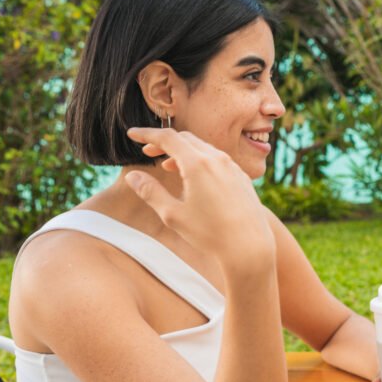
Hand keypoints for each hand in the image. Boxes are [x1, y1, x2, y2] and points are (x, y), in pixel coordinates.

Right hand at [124, 127, 273, 263]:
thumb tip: (132, 176)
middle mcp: (218, 159)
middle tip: (148, 152)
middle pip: (186, 138)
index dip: (147, 134)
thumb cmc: (210, 234)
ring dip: (183, 152)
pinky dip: (201, 160)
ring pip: (203, 148)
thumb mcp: (173, 215)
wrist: (250, 246)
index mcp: (198, 164)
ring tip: (168, 166)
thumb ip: (150, 192)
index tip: (132, 134)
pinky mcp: (242, 177)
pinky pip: (218, 160)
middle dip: (164, 142)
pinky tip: (195, 178)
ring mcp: (233, 167)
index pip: (168, 138)